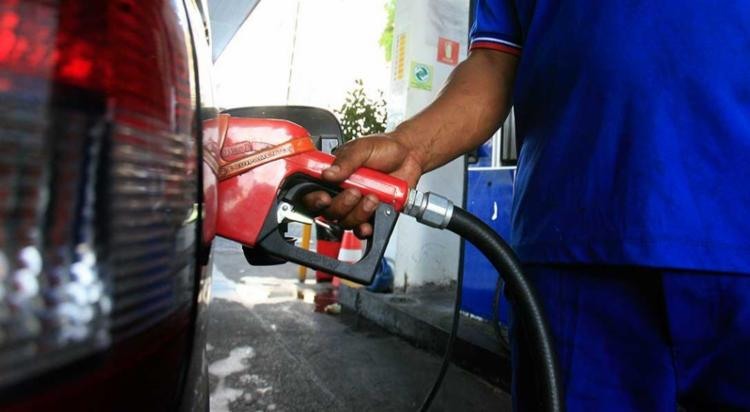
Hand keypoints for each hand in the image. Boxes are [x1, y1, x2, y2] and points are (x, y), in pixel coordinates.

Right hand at [304, 132, 423, 236]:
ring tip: (373, 197)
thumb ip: (346, 160)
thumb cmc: (384, 148)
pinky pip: (362, 229)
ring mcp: (356, 205)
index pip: (313, 191)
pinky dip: (365, 228)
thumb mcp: (363, 147)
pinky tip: (371, 218)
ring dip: (358, 212)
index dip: (313, 198)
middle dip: (341, 205)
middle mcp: (342, 192)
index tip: (324, 196)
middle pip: (328, 211)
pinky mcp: (371, 214)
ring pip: (345, 221)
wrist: (410, 156)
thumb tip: (328, 173)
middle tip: (355, 192)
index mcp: (333, 175)